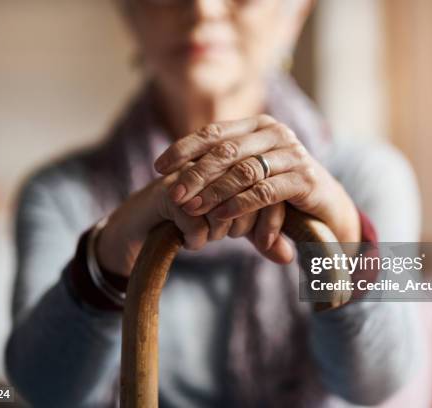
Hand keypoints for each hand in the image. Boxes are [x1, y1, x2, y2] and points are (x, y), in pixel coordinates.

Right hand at [95, 163, 289, 276]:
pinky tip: (193, 243)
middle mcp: (216, 163)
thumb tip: (289, 256)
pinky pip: (196, 220)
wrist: (142, 227)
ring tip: (211, 238)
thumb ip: (265, 238)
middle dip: (245, 225)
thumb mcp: (237, 229)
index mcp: (237, 163)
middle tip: (229, 237)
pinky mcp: (169, 192)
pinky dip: (198, 238)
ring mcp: (191, 174)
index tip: (263, 242)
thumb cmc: (195, 222)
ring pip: (224, 206)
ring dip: (220, 231)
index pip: (270, 187)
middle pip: (251, 194)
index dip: (272, 219)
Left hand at [154, 115, 360, 245]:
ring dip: (214, 191)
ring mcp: (293, 154)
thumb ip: (219, 170)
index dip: (184, 148)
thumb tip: (170, 175)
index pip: (214, 132)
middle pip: (226, 151)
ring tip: (192, 208)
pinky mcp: (305, 179)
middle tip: (172, 193)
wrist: (327, 206)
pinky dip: (239, 205)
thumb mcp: (248, 175)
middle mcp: (276, 133)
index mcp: (259, 125)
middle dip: (195, 173)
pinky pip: (264, 191)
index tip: (158, 167)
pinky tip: (220, 216)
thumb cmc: (279, 190)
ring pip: (244, 170)